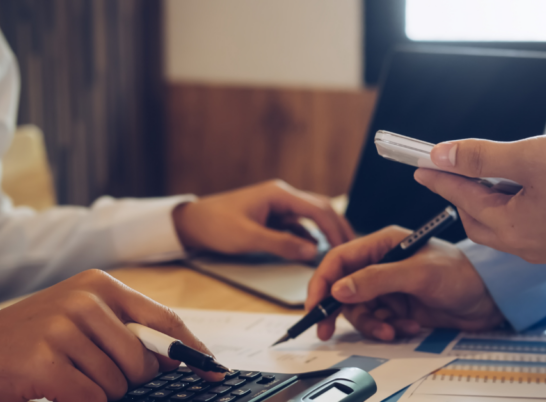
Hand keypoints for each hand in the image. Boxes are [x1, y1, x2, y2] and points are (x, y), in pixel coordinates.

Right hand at [0, 270, 222, 401]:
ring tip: (70, 376)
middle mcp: (85, 300)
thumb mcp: (83, 318)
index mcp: (102, 285)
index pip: (164, 320)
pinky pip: (93, 398)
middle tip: (98, 374)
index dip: (193, 350)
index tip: (214, 370)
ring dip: (101, 392)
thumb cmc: (36, 336)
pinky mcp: (45, 361)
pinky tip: (59, 389)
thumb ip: (128, 330)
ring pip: (118, 383)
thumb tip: (176, 361)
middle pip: (144, 360)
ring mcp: (64, 328)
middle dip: (131, 380)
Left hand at [173, 180, 354, 260]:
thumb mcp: (249, 238)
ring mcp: (278, 206)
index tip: (346, 246)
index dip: (335, 227)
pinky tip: (316, 249)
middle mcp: (282, 196)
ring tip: (340, 250)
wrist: (193, 223)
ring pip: (311, 216)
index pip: (317, 208)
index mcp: (279, 194)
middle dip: (337, 227)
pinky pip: (298, 225)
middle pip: (320, 208)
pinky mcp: (272, 217)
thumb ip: (282, 244)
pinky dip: (310, 235)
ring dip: (326, 231)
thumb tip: (313, 250)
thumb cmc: (216, 225)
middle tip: (352, 248)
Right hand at [306, 226, 503, 341]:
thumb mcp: (417, 273)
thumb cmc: (461, 273)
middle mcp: (380, 264)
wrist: (491, 299)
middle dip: (339, 310)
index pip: (338, 260)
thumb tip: (340, 289)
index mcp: (381, 244)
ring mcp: (388, 287)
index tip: (314, 305)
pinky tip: (408, 327)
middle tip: (327, 330)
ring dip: (370, 323)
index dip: (321, 282)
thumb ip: (376, 280)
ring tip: (390, 328)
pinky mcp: (397, 307)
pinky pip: (377, 321)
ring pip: (358, 309)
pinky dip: (387, 328)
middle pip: (342, 288)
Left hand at [413, 136, 545, 264]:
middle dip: (463, 194)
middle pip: (477, 219)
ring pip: (503, 226)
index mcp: (510, 228)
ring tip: (497, 176)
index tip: (419, 165)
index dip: (439, 177)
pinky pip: (527, 230)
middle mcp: (524, 247)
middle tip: (456, 169)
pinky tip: (529, 191)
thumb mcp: (531, 158)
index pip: (461, 198)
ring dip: (491, 201)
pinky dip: (516, 209)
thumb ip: (481, 158)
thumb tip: (442, 155)